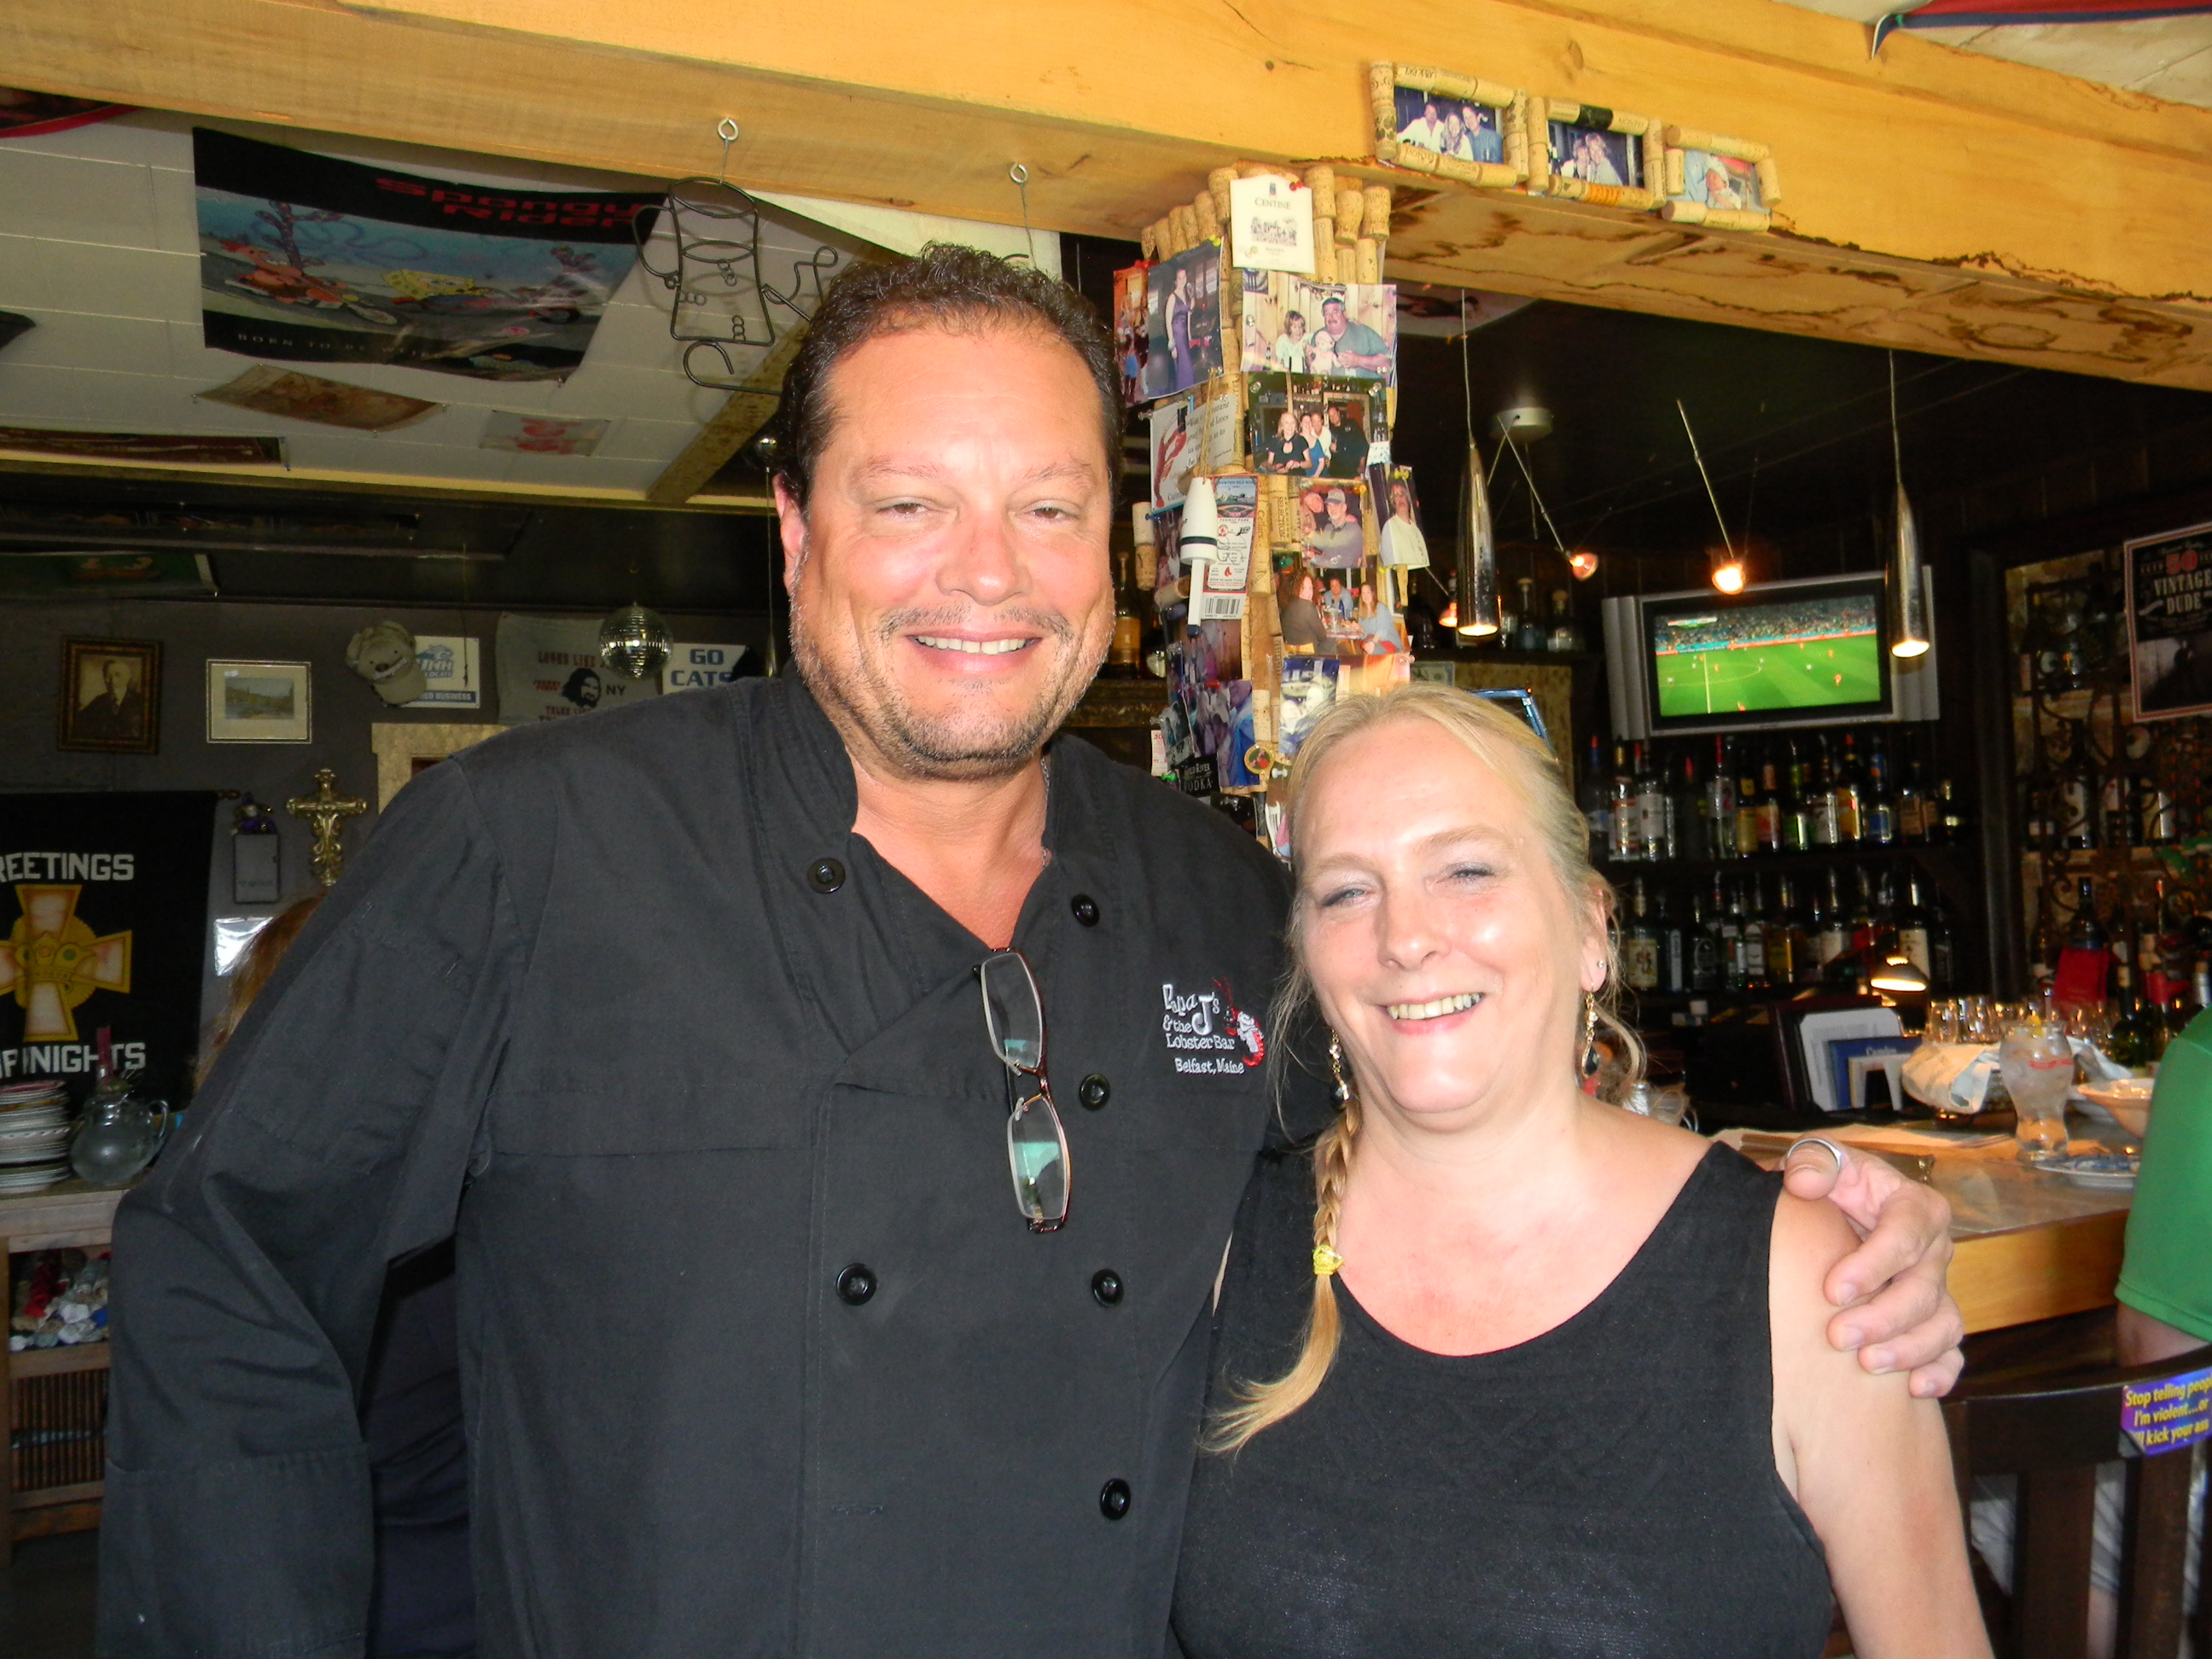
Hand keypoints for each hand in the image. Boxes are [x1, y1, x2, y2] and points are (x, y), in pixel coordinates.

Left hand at [1782, 1139, 1964, 1397]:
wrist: (1835, 1208)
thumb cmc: (1830, 1183)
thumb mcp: (1821, 1161)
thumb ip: (1812, 1164)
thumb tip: (1802, 1182)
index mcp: (1914, 1206)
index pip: (1906, 1234)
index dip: (1873, 1264)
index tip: (1833, 1289)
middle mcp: (1935, 1249)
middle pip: (1924, 1288)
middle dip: (1884, 1317)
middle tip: (1839, 1337)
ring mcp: (1938, 1287)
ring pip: (1942, 1324)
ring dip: (1909, 1349)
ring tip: (1868, 1364)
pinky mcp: (1934, 1318)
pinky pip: (1950, 1350)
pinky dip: (1941, 1372)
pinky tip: (1916, 1389)